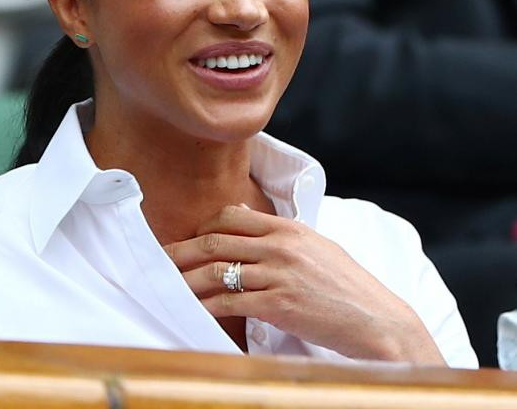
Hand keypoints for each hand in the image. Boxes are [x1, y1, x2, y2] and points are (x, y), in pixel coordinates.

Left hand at [164, 205, 444, 363]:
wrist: (378, 322)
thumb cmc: (348, 287)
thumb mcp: (318, 247)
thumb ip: (282, 235)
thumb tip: (245, 219)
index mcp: (288, 228)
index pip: (231, 217)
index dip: (203, 228)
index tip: (189, 239)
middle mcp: (280, 247)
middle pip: (215, 242)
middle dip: (182, 251)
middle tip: (161, 259)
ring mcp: (278, 275)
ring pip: (217, 272)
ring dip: (187, 280)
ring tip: (169, 285)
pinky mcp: (278, 305)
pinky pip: (230, 302)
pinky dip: (208, 305)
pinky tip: (195, 309)